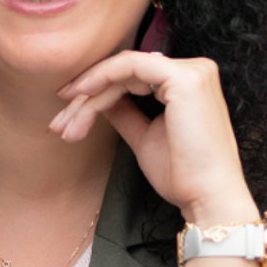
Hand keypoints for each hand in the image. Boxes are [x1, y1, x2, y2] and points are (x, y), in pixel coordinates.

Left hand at [49, 49, 257, 223]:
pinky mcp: (183, 79)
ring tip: (66, 127)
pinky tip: (80, 99)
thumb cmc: (183, 174)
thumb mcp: (144, 136)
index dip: (97, 91)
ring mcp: (192, 71)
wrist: (207, 198)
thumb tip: (98, 98)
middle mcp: (195, 69)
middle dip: (86, 97)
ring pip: (122, 70)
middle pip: (125, 72)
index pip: (134, 76)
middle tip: (58, 124)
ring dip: (88, 97)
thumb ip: (124, 112)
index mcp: (189, 82)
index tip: (67, 114)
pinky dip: (101, 81)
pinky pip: (129, 68)